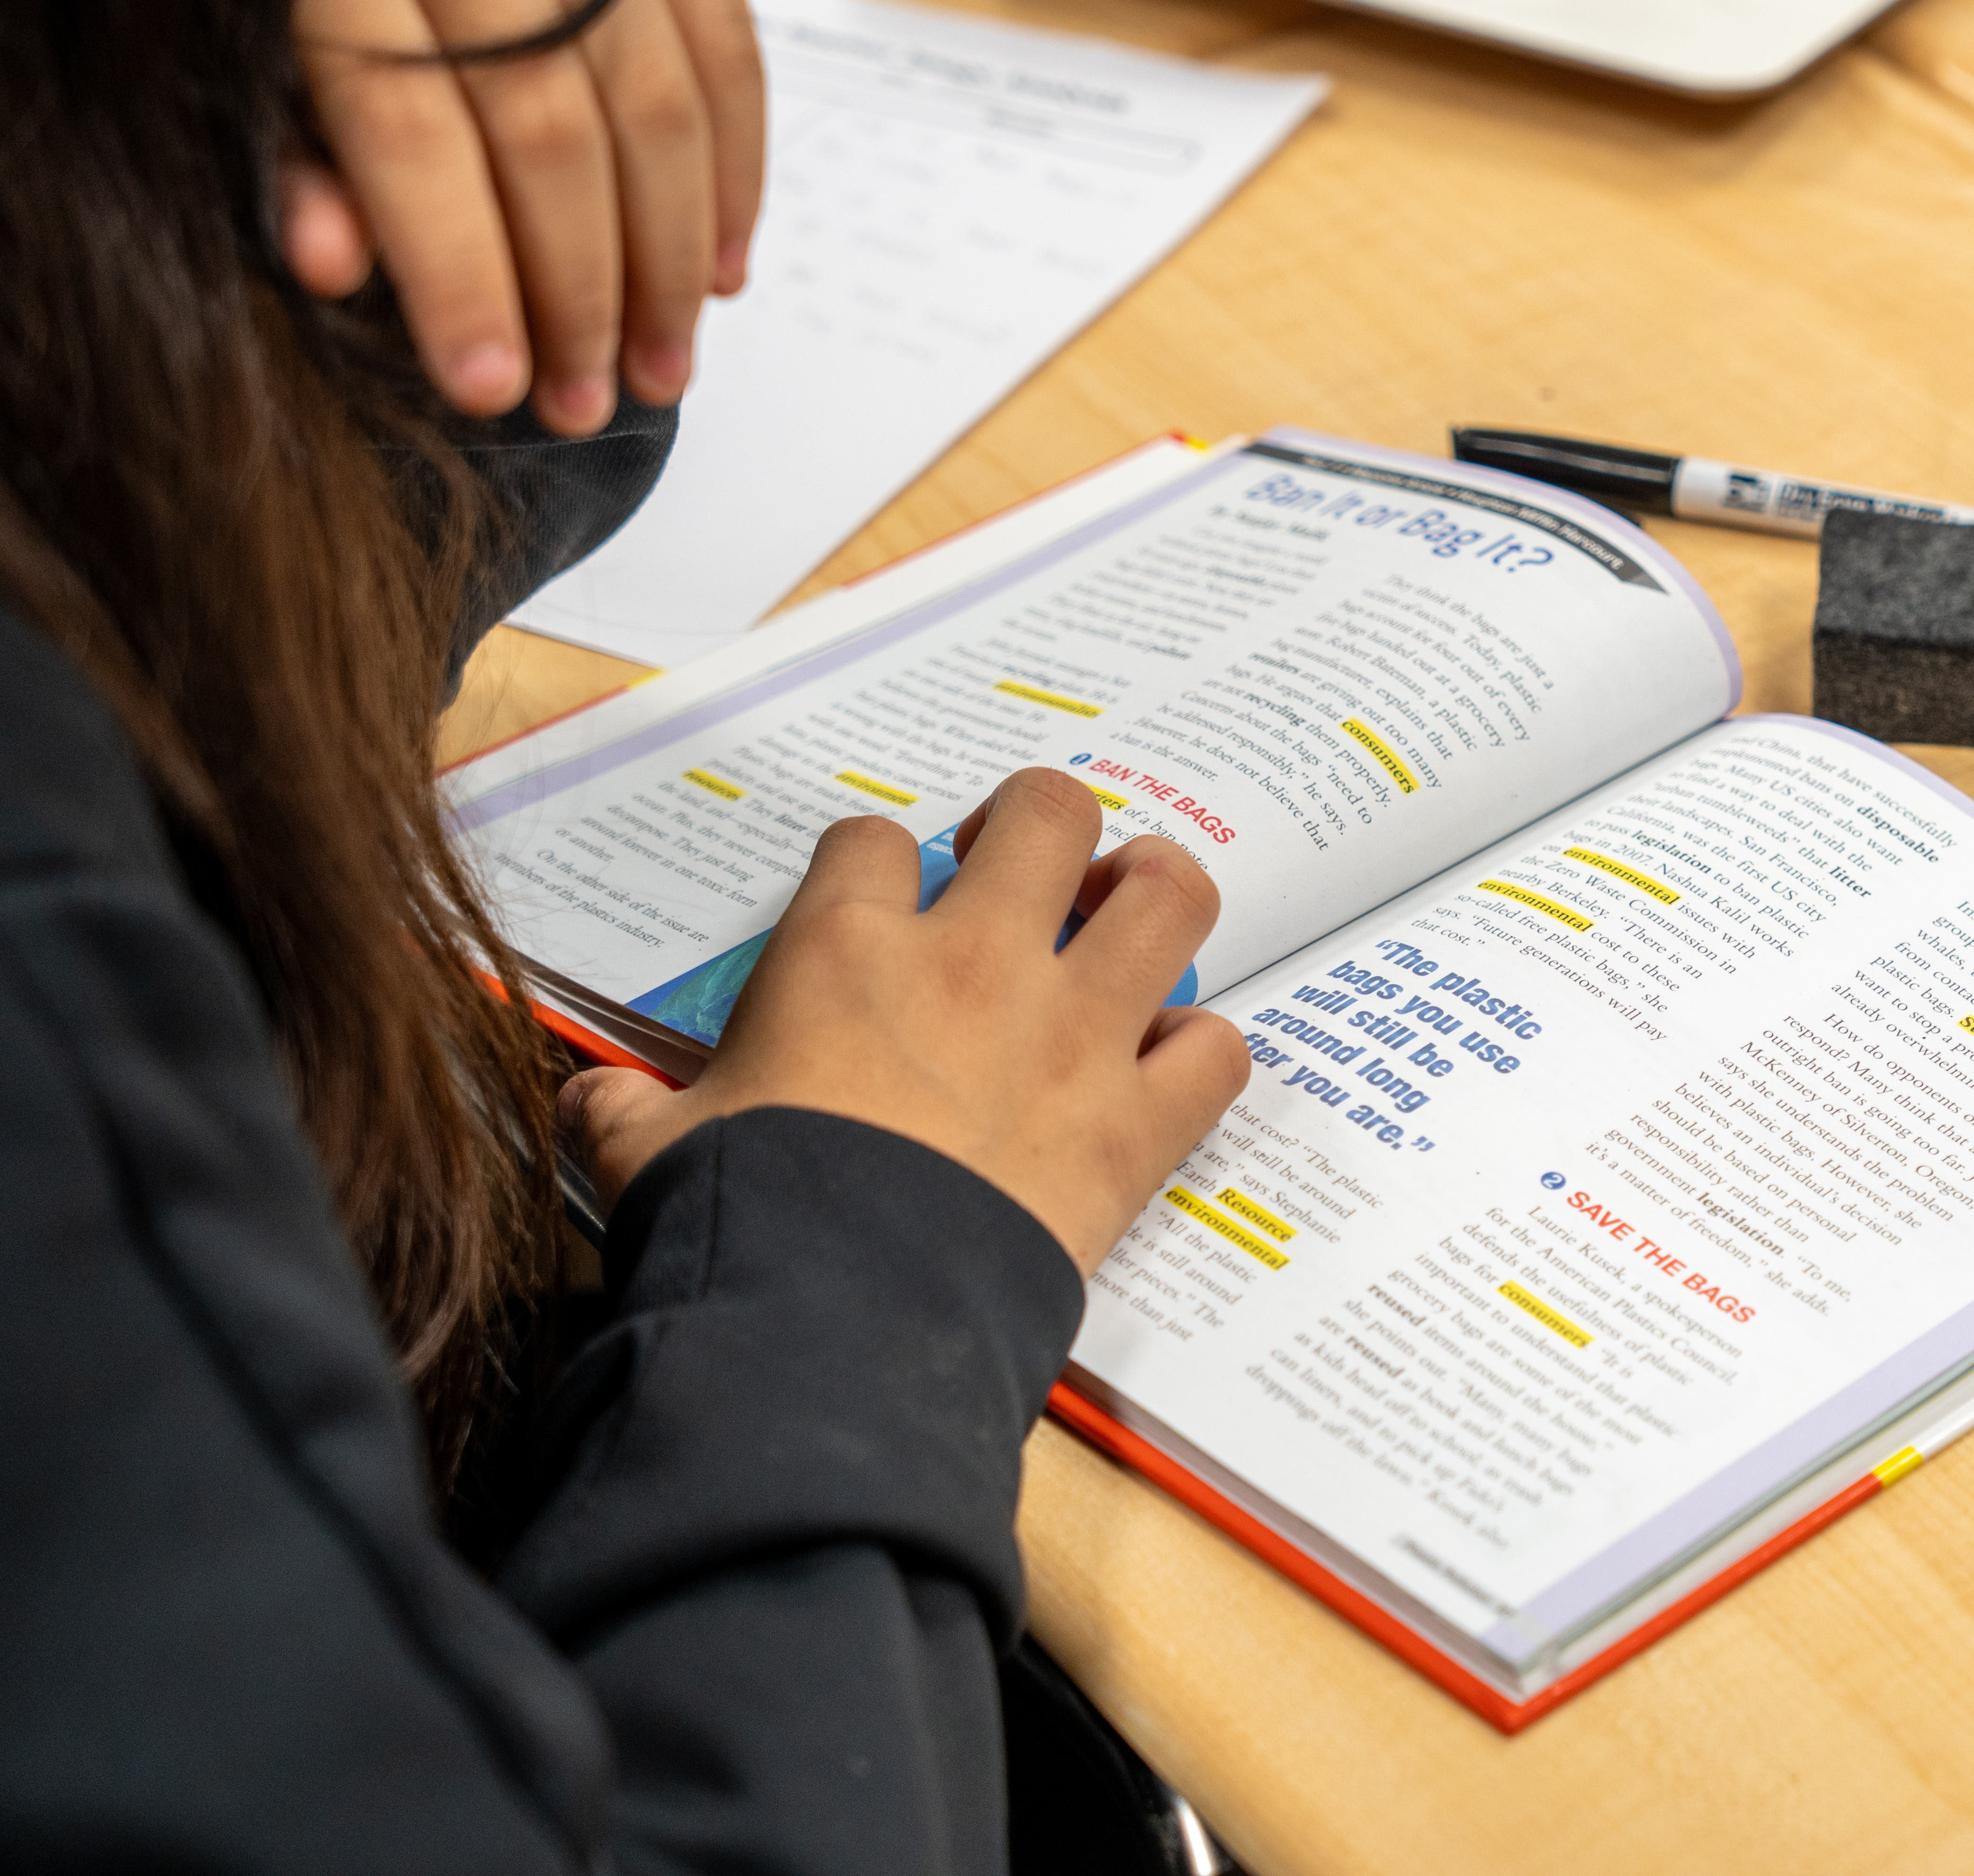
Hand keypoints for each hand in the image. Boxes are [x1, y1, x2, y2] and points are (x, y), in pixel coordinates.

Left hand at [290, 0, 764, 435]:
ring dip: (671, 261)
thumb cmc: (329, 1)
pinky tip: (721, 272)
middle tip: (588, 401)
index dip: (459, 273)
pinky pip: (730, 59)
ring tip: (660, 366)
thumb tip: (330, 267)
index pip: (410, 130)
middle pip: (548, 129)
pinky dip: (737, 180)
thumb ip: (303, 174)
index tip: (491, 392)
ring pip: (655, 106)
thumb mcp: (270, 87)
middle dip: (581, 291)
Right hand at [561, 770, 1250, 1271]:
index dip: (879, 868)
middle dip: (1043, 829)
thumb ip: (624, 1108)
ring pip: (1169, 897)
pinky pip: (1216, 1051)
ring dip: (1157, 895)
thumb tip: (592, 1099)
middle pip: (1050, 812)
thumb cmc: (739, 1223)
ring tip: (1130, 922)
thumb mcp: (645, 1152)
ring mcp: (1070, 1036)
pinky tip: (1166, 1072)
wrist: (831, 1326)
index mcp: (847, 950)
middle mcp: (974, 963)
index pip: (874, 842)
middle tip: (1031, 881)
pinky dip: (1201, 1055)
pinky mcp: (1134, 1124)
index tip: (881, 912)